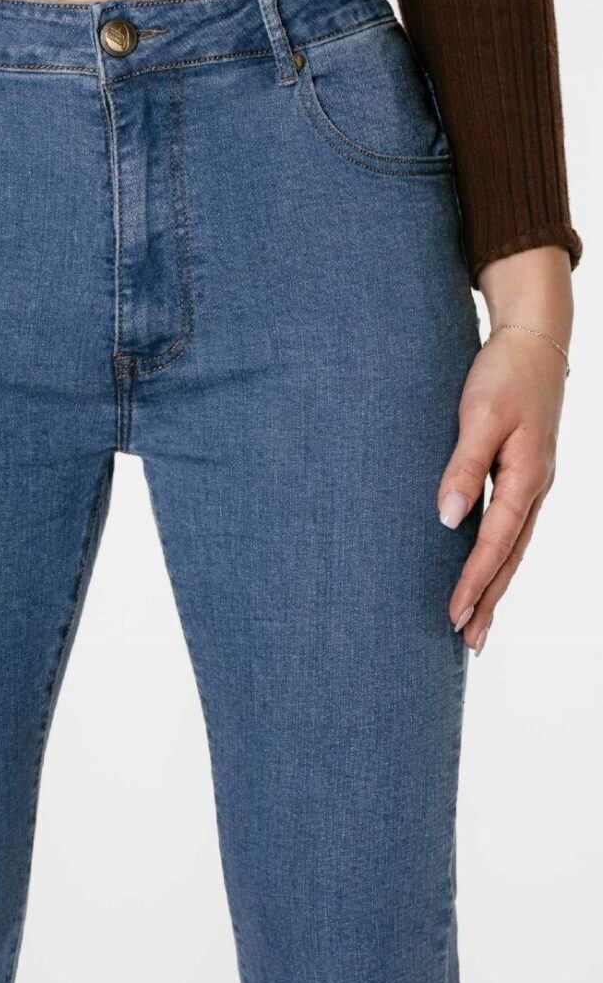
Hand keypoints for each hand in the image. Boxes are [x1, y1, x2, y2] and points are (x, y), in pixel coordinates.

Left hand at [438, 247, 572, 654]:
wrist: (533, 340)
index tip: (452, 614)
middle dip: (490, 600)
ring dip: (494, 585)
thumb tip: (448, 520)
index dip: (473, 581)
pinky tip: (485, 570)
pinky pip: (511, 528)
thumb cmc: (504, 374)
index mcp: (526, 478)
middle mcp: (533, 488)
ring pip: (512, 547)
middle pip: (510, 557)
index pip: (494, 543)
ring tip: (476, 622)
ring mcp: (531, 483)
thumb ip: (463, 467)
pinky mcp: (523, 474)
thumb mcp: (479, 416)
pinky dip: (498, 556)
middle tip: (468, 642)